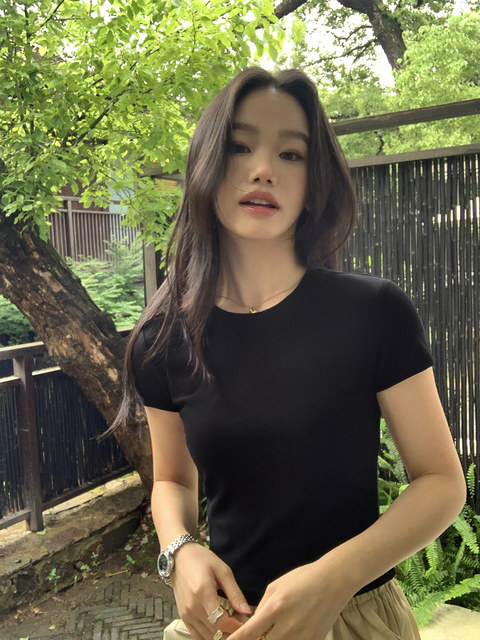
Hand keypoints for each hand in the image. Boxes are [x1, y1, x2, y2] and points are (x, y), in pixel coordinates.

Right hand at [171, 542, 251, 639]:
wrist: (179, 557)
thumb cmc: (202, 560)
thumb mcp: (223, 570)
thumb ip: (234, 592)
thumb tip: (246, 611)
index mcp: (203, 592)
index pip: (220, 621)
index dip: (235, 627)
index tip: (245, 625)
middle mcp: (192, 607)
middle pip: (214, 632)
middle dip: (230, 632)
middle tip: (240, 625)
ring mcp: (186, 614)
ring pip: (206, 636)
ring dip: (221, 636)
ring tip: (231, 626)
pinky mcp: (183, 616)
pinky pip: (197, 635)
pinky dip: (209, 636)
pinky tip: (219, 630)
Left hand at [226, 557, 355, 639]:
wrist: (333, 581)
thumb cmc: (303, 579)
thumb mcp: (276, 586)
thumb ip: (261, 608)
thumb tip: (251, 626)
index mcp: (277, 607)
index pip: (249, 633)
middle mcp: (289, 625)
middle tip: (246, 637)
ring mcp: (302, 637)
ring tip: (268, 630)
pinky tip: (283, 632)